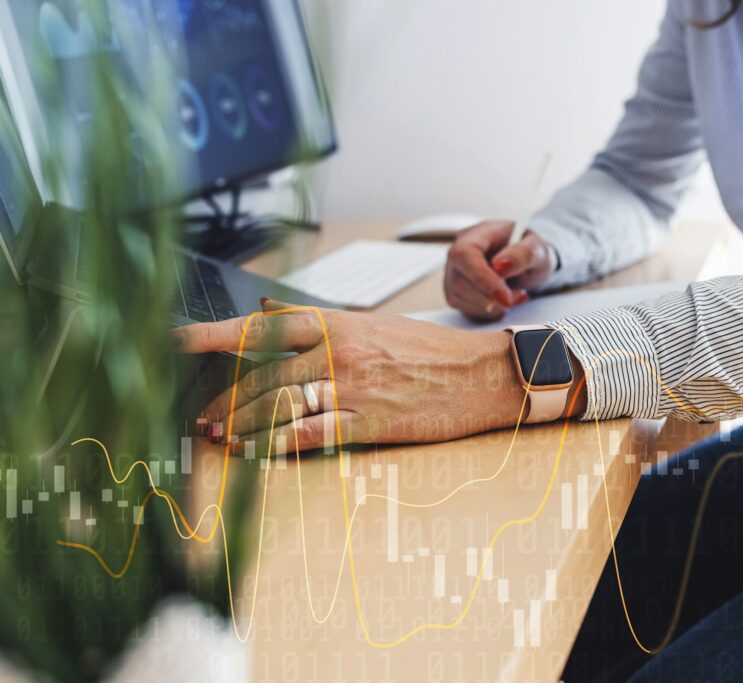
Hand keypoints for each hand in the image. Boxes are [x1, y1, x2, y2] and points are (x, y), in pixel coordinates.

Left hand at [172, 299, 531, 452]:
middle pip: (265, 373)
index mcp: (339, 323)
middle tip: (198, 416)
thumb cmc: (430, 349)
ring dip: (243, 423)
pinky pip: (313, 434)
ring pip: (282, 404)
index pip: (263, 324)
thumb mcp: (374, 323)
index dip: (213, 334)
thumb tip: (266, 310)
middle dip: (224, 398)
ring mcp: (356, 387)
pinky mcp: (371, 422)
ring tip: (217, 436)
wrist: (483, 374)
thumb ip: (318, 320)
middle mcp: (341, 351)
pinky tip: (255, 453)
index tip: (173, 342)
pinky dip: (277, 445)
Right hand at [444, 221, 554, 320]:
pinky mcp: (456, 293)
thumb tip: (501, 265)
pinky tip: (503, 300)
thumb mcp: (538, 248)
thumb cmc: (529, 250)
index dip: (481, 278)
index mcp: (476, 234)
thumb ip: (523, 253)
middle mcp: (458, 253)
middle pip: (460, 282)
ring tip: (515, 294)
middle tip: (519, 294)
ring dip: (492, 305)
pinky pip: (466, 309)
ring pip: (460, 299)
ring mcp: (453, 273)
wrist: (525, 261)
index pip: (464, 254)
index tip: (505, 297)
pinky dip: (489, 311)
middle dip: (491, 296)